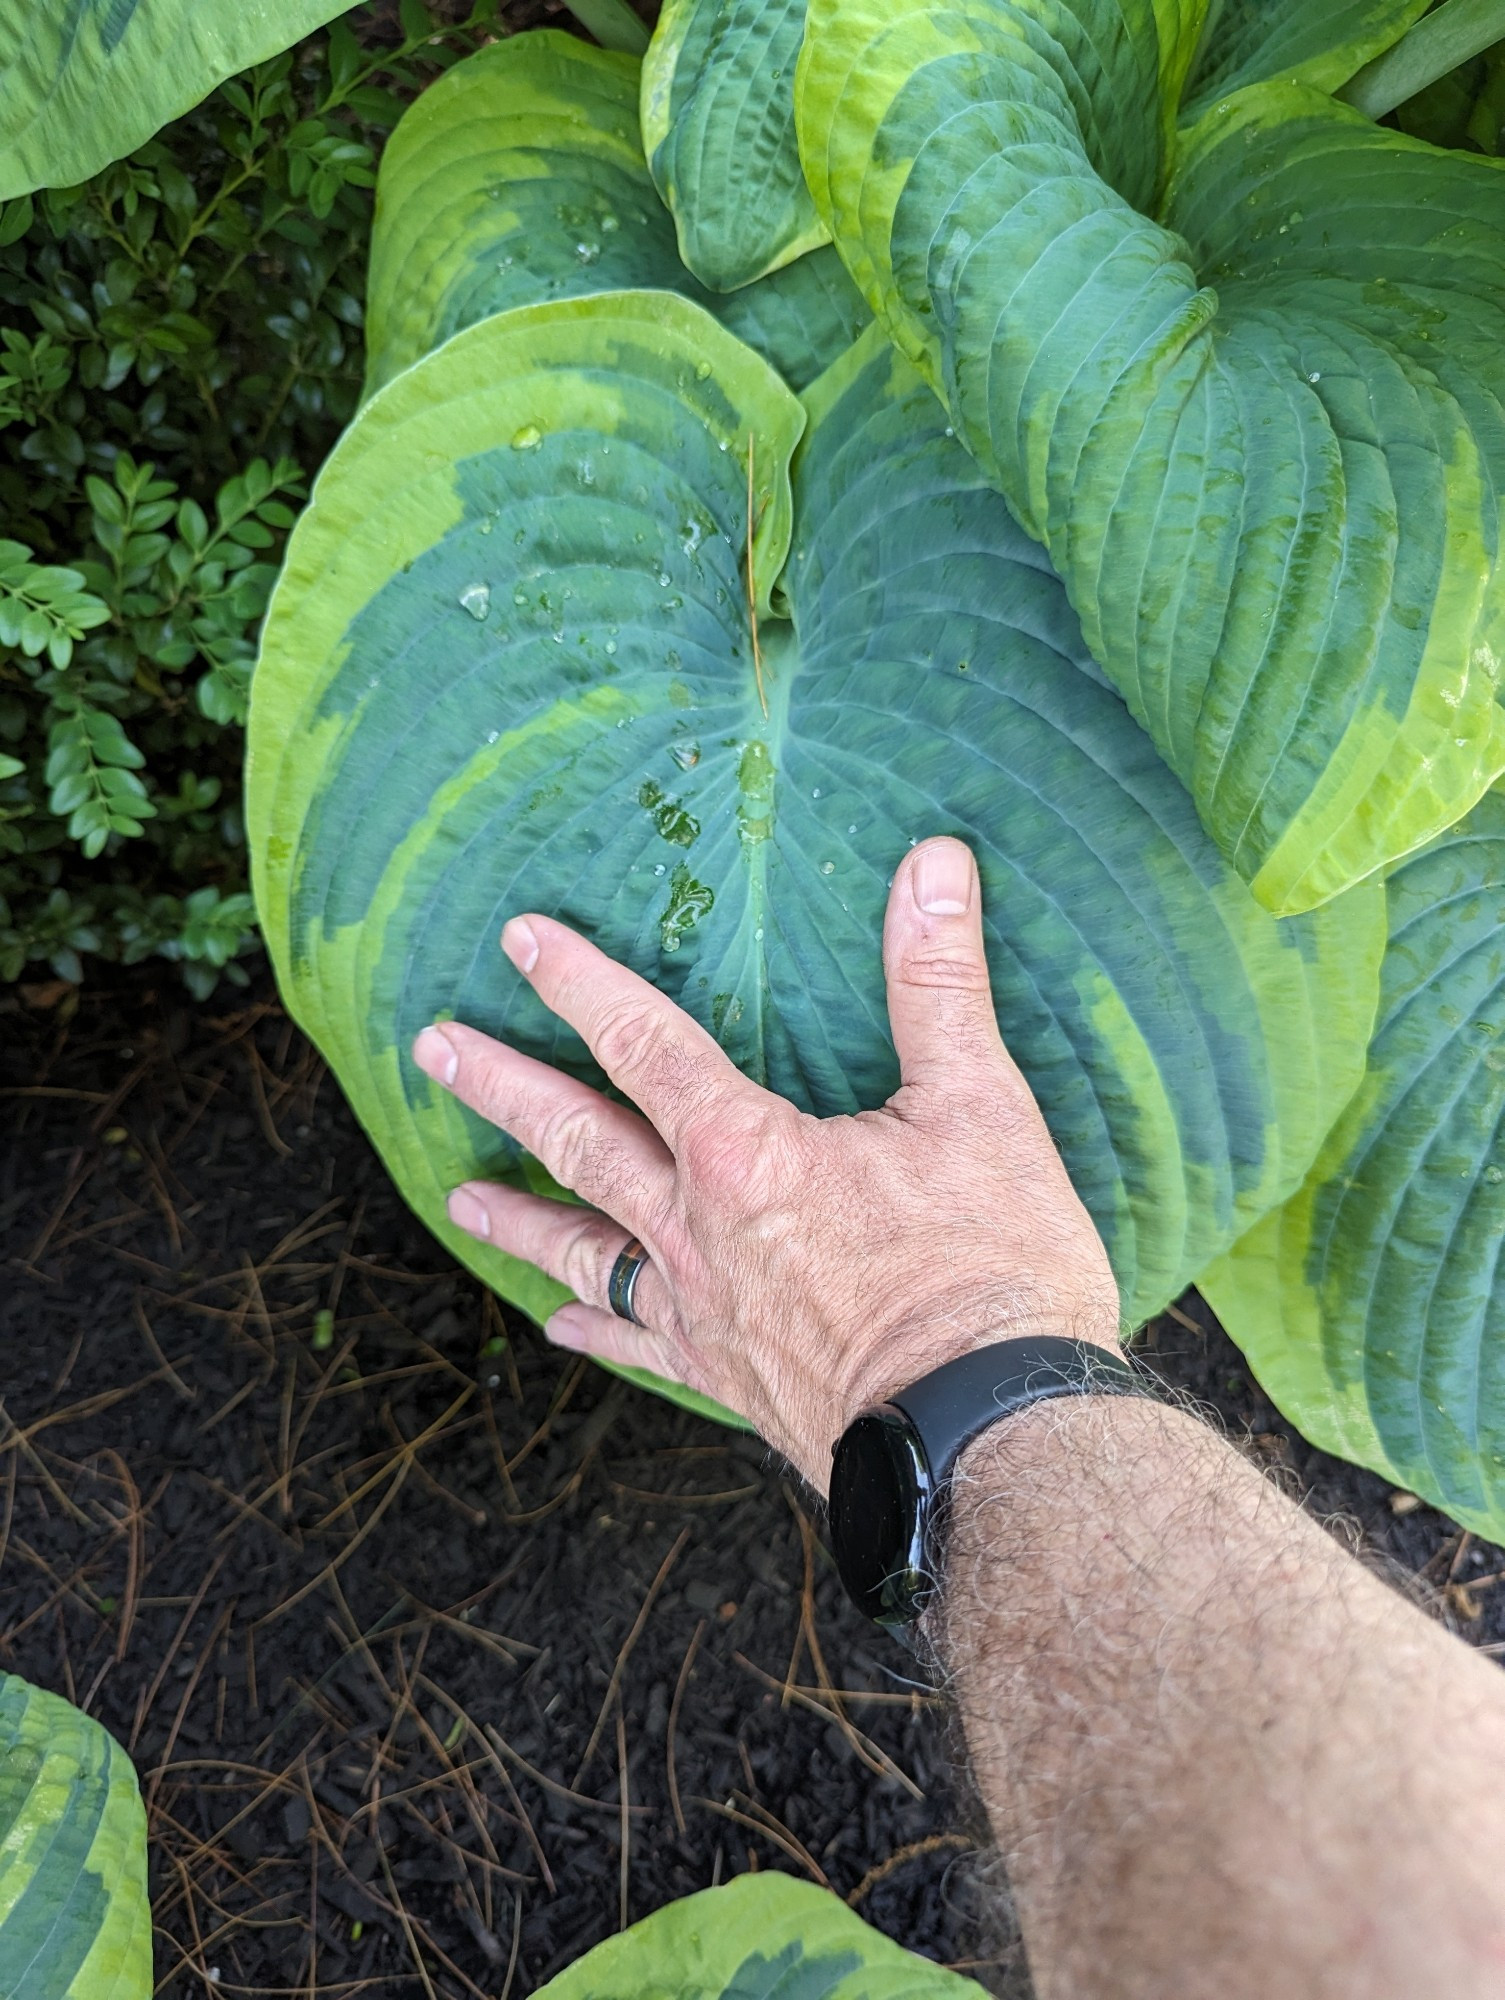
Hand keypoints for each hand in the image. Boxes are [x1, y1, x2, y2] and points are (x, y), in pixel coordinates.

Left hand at [411, 836, 1119, 1489]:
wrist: (988, 1438)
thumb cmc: (990, 1274)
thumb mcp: (980, 1109)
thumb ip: (938, 983)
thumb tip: (935, 864)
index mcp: (744, 1152)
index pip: (643, 1043)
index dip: (580, 982)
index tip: (519, 939)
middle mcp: (697, 1229)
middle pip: (578, 1140)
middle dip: (504, 1086)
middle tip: (433, 1048)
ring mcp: (701, 1311)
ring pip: (585, 1248)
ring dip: (519, 1214)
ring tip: (457, 1192)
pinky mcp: (725, 1379)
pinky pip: (636, 1345)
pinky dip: (592, 1329)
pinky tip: (557, 1326)